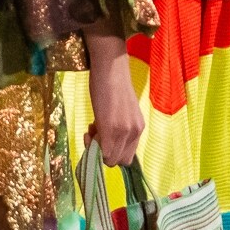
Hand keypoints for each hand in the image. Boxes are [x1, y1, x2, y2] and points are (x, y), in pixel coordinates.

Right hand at [86, 41, 145, 167]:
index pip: (127, 155)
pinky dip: (93, 146)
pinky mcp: (112, 129)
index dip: (112, 149)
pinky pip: (103, 153)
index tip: (101, 134)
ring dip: (98, 149)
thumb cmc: (112, 83)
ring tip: (92, 128)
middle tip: (94, 133)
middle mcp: (135, 132)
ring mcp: (125, 131)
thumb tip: (105, 140)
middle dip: (104, 153)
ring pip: (111, 160)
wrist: (110, 68)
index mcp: (139, 127)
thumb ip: (118, 126)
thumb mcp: (120, 110)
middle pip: (120, 161)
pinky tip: (90, 128)